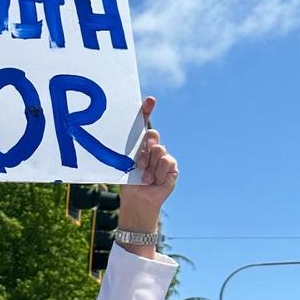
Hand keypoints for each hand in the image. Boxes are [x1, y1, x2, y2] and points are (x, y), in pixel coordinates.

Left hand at [119, 96, 177, 230]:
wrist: (139, 200)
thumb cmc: (129, 183)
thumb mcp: (127, 164)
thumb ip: (134, 152)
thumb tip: (141, 142)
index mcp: (139, 144)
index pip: (143, 124)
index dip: (146, 110)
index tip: (149, 100)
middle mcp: (152, 147)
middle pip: (152, 134)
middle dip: (146, 148)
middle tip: (139, 164)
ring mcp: (163, 156)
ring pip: (159, 149)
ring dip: (150, 165)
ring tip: (145, 177)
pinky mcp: (171, 166)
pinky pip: (167, 162)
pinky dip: (158, 173)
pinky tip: (154, 181)